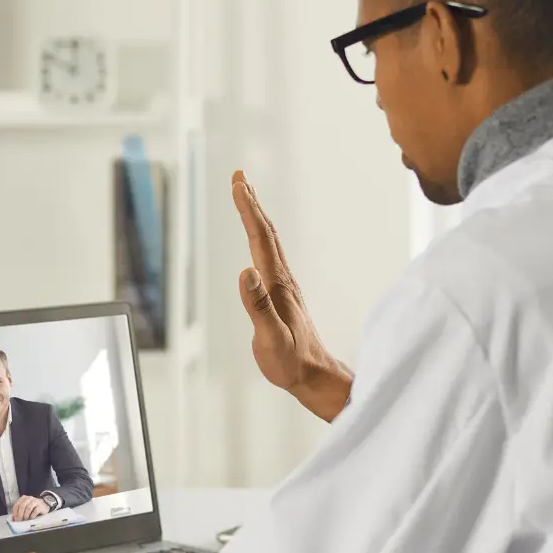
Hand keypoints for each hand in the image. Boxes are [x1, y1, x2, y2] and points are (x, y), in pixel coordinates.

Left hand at [11, 495, 49, 521]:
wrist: (44, 505)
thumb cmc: (33, 508)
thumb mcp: (25, 509)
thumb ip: (19, 513)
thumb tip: (12, 519)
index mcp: (24, 498)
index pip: (17, 505)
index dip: (15, 512)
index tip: (15, 519)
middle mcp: (29, 498)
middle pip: (22, 506)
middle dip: (20, 514)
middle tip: (20, 520)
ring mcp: (36, 501)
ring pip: (28, 507)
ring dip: (26, 515)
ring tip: (26, 519)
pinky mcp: (41, 506)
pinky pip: (35, 510)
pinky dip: (32, 515)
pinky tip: (31, 518)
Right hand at [232, 170, 353, 420]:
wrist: (314, 375)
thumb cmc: (291, 362)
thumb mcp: (271, 338)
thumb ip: (258, 306)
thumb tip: (244, 271)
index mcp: (277, 285)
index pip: (260, 240)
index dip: (248, 210)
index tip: (238, 184)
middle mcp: (283, 279)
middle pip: (266, 233)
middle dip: (251, 203)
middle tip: (239, 176)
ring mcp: (284, 286)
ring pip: (269, 243)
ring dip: (257, 217)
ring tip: (246, 198)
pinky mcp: (283, 295)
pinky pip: (270, 257)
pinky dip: (260, 238)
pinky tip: (257, 241)